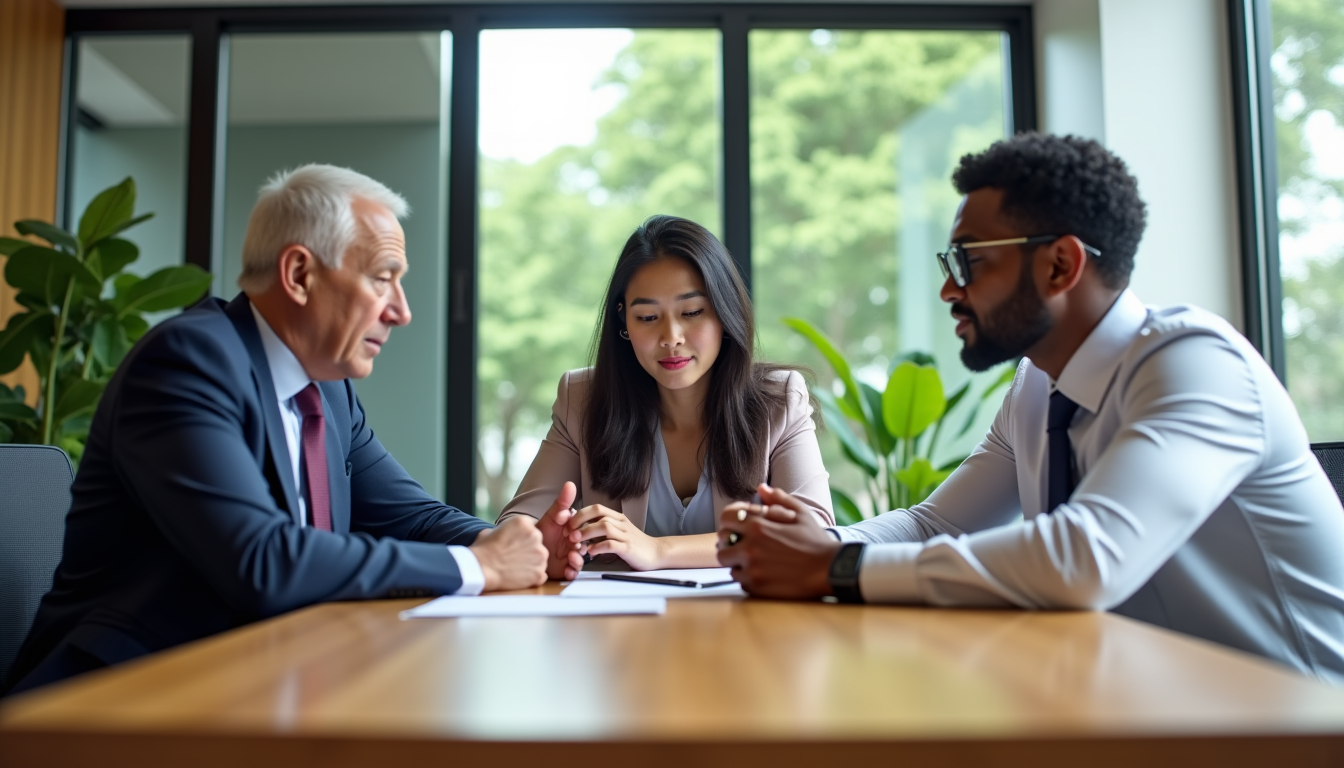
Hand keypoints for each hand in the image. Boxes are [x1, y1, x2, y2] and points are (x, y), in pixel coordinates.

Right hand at [470, 516, 547, 590]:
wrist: (480, 569)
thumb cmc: (482, 550)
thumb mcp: (491, 530)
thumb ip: (506, 530)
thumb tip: (507, 534)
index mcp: (524, 522)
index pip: (531, 526)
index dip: (522, 536)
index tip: (515, 543)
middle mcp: (536, 536)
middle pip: (537, 542)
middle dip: (528, 548)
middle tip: (514, 556)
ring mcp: (540, 555)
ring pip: (540, 558)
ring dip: (531, 562)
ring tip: (515, 567)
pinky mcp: (539, 573)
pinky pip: (540, 575)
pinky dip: (532, 577)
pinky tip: (519, 577)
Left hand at [537, 481, 585, 579]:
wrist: (526, 548)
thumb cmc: (541, 531)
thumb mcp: (552, 516)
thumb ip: (562, 502)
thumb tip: (570, 484)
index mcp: (573, 531)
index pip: (583, 529)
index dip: (580, 529)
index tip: (571, 529)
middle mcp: (573, 544)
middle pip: (584, 546)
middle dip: (581, 546)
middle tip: (574, 544)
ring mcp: (569, 557)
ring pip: (580, 561)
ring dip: (578, 560)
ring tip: (571, 557)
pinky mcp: (564, 570)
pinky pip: (572, 573)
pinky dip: (572, 572)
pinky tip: (567, 569)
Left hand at [568, 504, 664, 570]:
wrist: (656, 553)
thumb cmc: (634, 544)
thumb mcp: (619, 531)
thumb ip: (604, 528)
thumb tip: (583, 529)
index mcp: (617, 518)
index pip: (596, 508)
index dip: (580, 513)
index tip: (568, 524)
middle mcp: (621, 523)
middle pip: (598, 513)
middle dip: (580, 520)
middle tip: (568, 531)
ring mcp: (625, 535)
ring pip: (603, 526)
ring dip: (586, 533)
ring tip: (576, 542)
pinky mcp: (628, 548)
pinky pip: (611, 544)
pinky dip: (598, 547)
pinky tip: (590, 552)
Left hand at [716, 483, 839, 598]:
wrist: (830, 569)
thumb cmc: (815, 540)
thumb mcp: (801, 513)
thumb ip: (778, 500)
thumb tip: (761, 488)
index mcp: (758, 527)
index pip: (725, 520)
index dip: (728, 523)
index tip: (735, 528)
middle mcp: (750, 548)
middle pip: (721, 547)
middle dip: (729, 546)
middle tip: (742, 548)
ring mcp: (752, 570)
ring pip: (730, 567)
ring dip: (739, 564)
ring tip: (755, 562)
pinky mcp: (757, 588)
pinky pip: (741, 582)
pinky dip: (748, 579)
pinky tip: (764, 574)